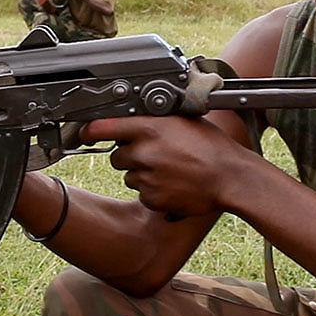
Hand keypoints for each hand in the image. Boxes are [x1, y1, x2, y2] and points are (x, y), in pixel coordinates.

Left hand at [81, 115, 251, 217]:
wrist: (230, 177)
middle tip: (155, 154)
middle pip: (117, 156)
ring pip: (130, 176)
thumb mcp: (182, 121)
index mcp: (149, 128)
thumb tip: (135, 117)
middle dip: (130, 155)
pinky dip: (153, 191)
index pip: (103, 126)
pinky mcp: (152, 198)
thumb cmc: (212, 147)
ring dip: (143, 174)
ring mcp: (146, 177)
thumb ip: (154, 119)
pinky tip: (173, 184)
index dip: (90, 131)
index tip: (85, 133)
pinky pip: (142, 194)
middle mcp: (143, 152)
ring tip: (170, 169)